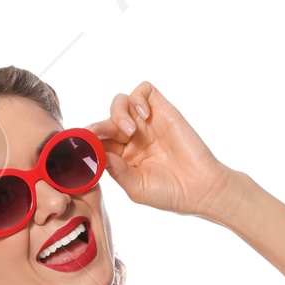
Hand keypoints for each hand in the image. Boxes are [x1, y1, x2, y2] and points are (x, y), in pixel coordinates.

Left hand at [91, 83, 236, 218]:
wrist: (202, 188)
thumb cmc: (171, 193)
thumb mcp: (137, 188)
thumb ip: (117, 171)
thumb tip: (99, 154)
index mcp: (122, 158)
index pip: (98, 142)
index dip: (88, 141)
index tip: (83, 145)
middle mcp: (132, 138)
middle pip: (106, 121)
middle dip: (101, 127)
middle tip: (101, 134)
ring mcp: (146, 123)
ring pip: (120, 103)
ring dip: (118, 113)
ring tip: (131, 130)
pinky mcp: (162, 110)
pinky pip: (143, 91)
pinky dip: (138, 99)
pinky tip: (144, 116)